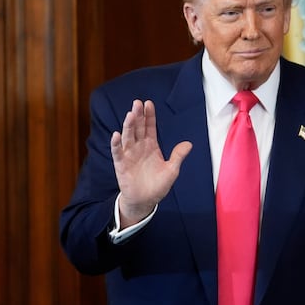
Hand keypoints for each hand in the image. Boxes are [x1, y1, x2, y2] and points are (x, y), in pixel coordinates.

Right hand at [110, 99, 192, 227]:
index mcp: (151, 145)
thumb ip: (178, 156)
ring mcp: (129, 155)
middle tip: (137, 103)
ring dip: (128, 126)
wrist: (145, 201)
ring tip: (130, 115)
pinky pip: (118, 153)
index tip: (149, 103)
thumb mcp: (172, 170)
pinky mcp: (121, 165)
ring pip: (128, 137)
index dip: (149, 116)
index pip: (149, 127)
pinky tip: (116, 135)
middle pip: (137, 128)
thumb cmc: (158, 185)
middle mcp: (139, 147)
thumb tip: (189, 144)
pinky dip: (116, 144)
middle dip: (137, 115)